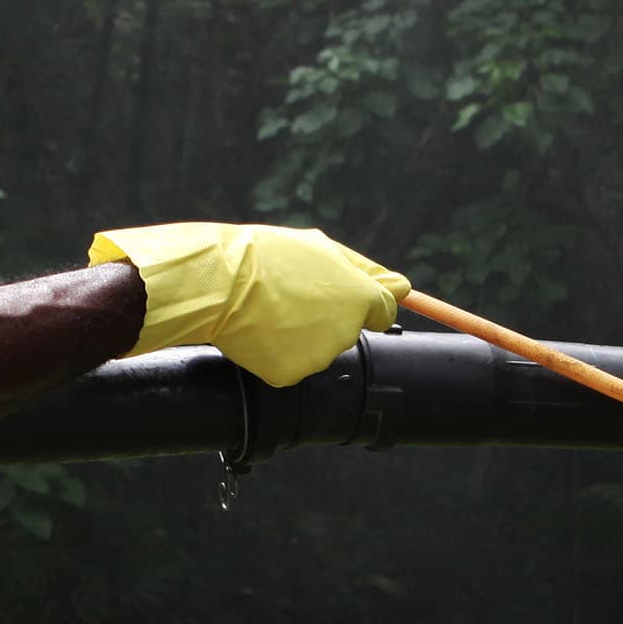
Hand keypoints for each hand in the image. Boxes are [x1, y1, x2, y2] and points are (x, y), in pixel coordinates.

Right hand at [87, 221, 408, 386]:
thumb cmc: (268, 258)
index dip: (364, 299)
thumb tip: (403, 288)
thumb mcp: (321, 248)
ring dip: (301, 332)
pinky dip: (277, 350)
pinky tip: (259, 329)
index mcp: (361, 298)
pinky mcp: (290, 375)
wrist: (219, 284)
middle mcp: (347, 332)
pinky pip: (291, 364)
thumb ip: (367, 271)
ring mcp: (318, 357)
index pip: (385, 309)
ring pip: (319, 347)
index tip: (342, 294)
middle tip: (292, 294)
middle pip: (349, 329)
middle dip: (329, 315)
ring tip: (270, 308)